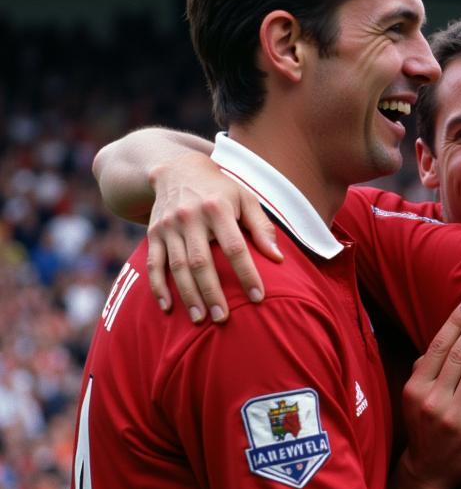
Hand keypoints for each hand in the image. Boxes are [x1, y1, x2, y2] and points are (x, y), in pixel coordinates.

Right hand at [146, 150, 280, 322]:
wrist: (176, 168)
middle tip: (224, 319)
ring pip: (177, 266)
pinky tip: (168, 307)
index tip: (259, 297)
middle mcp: (190, 217)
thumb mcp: (246, 198)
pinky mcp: (153, 234)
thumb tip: (278, 258)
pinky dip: (158, 287)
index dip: (247, 273)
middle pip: (201, 262)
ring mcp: (168, 226)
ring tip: (201, 320)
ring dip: (188, 295)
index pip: (235, 247)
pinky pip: (154, 264)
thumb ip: (262, 227)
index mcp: (218, 208)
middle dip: (212, 292)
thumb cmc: (220, 189)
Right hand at [399, 300, 460, 488]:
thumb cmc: (423, 427)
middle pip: (458, 355)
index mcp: (415, 389)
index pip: (437, 347)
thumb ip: (423, 370)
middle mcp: (432, 401)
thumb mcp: (412, 398)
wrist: (428, 472)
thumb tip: (440, 340)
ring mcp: (454, 417)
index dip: (455, 323)